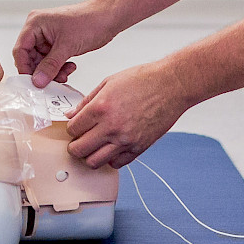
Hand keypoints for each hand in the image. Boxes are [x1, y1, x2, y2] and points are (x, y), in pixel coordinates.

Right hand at [13, 0, 120, 86]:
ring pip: (42, 62)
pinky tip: (70, 67)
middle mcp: (39, 29)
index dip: (24, 68)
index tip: (32, 83)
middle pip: (30, 57)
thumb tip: (37, 81)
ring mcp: (48, 36)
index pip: (20, 50)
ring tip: (64, 74)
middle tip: (50, 82)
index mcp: (35, 23)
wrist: (109, 17)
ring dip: (52, 71)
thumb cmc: (90, 21)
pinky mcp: (58, 43)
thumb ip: (50, 66)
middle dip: (41, 72)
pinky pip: (52, 60)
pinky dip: (59, 67)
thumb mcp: (67, 46)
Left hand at [66, 61, 192, 167]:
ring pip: (94, 162)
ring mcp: (126, 140)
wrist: (172, 85)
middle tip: (79, 140)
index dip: (71, 128)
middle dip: (75, 146)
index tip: (76, 126)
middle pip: (79, 150)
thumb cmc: (143, 80)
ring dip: (90, 155)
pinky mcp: (139, 148)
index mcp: (100, 108)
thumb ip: (86, 101)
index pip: (72, 129)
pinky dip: (110, 159)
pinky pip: (116, 164)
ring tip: (94, 146)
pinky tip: (112, 148)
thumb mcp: (108, 82)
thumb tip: (71, 115)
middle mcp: (111, 127)